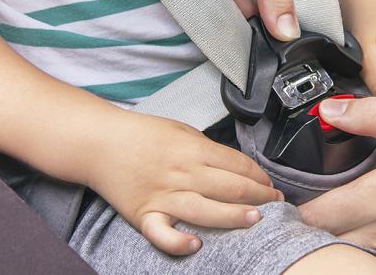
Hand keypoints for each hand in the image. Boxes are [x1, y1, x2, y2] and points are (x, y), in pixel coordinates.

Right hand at [87, 113, 282, 255]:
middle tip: (276, 203)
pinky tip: (195, 245)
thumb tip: (234, 165)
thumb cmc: (141, 135)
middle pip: (230, 187)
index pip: (238, 164)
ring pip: (206, 211)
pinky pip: (163, 234)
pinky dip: (178, 242)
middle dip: (259, 196)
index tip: (271, 184)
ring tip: (256, 220)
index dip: (260, 175)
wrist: (100, 143)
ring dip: (234, 217)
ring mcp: (163, 195)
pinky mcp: (144, 214)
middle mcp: (182, 173)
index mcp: (193, 149)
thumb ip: (207, 148)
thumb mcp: (180, 130)